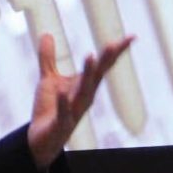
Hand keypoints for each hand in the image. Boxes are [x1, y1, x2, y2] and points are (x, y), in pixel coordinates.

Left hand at [27, 32, 134, 169]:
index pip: (103, 66)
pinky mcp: (61, 123)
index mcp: (84, 85)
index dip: (115, 52)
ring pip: (83, 92)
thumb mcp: (48, 80)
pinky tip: (62, 91)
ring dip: (88, 75)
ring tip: (91, 56)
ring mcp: (74, 110)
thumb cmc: (49, 108)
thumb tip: (47, 34)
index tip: (131, 37)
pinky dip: (64, 102)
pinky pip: (64, 112)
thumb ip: (48, 59)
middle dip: (105, 60)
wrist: (41, 138)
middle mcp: (84, 97)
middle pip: (97, 76)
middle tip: (114, 43)